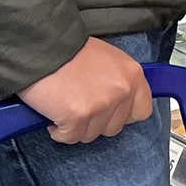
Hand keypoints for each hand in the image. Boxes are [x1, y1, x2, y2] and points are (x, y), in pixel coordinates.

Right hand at [18, 37, 152, 143]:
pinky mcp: (77, 117)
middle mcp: (121, 91)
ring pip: (91, 135)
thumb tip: (118, 104)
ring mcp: (101, 106)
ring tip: (64, 107)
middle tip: (80, 107)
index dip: (123, 116)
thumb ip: (119, 82)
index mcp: (133, 76)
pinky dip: (59, 131)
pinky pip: (69, 137)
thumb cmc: (72, 51)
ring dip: (76, 127)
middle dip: (96, 122)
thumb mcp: (109, 59)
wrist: (43, 47)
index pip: (142, 111)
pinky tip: (53, 115)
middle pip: (114, 127)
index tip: (110, 113)